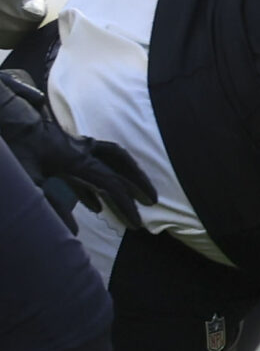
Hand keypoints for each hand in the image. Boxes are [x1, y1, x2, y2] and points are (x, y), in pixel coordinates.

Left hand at [0, 70, 152, 228]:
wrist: (6, 120)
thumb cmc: (16, 148)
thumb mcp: (30, 181)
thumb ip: (53, 206)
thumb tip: (74, 230)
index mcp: (78, 160)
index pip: (111, 184)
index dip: (126, 204)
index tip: (137, 222)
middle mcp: (83, 150)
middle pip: (121, 164)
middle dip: (139, 182)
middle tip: (153, 199)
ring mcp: (76, 145)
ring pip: (112, 156)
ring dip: (128, 172)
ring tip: (136, 187)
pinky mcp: (66, 146)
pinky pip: (95, 158)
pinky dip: (103, 174)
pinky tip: (96, 198)